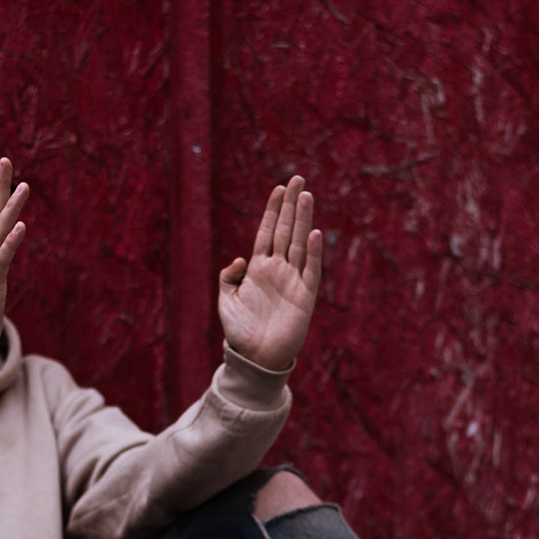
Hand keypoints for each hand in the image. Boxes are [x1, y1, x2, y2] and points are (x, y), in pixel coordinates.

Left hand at [218, 175, 322, 372]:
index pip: (267, 232)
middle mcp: (277, 270)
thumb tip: (240, 258)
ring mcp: (292, 281)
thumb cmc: (239, 333)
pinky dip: (313, 252)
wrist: (255, 359)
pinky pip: (311, 270)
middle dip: (291, 205)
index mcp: (258, 268)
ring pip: (299, 243)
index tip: (279, 188)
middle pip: (285, 230)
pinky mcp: (305, 297)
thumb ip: (228, 276)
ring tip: (306, 195)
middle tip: (298, 179)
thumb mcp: (225, 301)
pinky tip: (314, 232)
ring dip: (302, 219)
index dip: (273, 210)